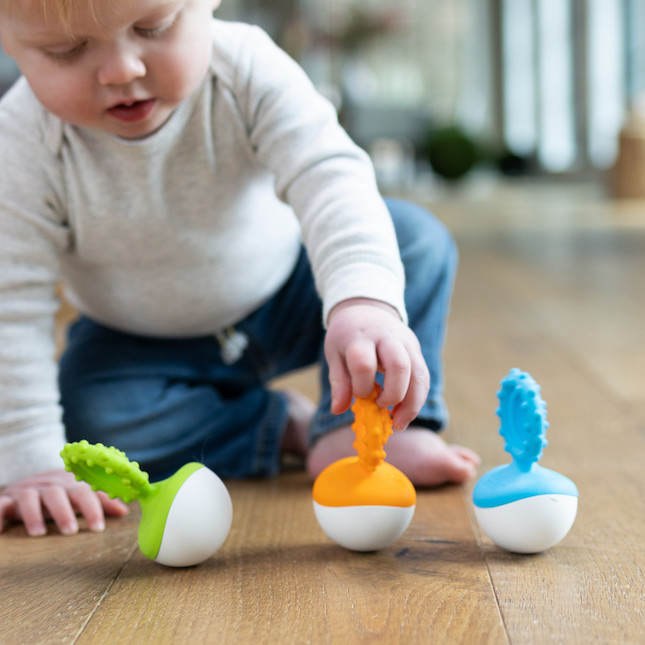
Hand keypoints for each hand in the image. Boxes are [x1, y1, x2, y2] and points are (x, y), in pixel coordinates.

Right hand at [0, 469, 127, 536]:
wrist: (27, 480)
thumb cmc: (60, 492)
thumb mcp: (78, 494)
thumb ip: (100, 501)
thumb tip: (125, 511)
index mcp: (69, 484)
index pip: (84, 492)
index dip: (93, 508)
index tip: (99, 528)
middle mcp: (48, 485)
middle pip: (57, 494)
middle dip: (64, 512)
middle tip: (71, 532)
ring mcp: (26, 491)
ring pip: (29, 498)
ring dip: (33, 515)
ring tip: (39, 534)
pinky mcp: (6, 500)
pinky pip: (0, 504)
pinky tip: (1, 529)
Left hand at [324, 298, 429, 429]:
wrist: (365, 308)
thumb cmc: (347, 336)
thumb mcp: (335, 354)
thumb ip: (339, 382)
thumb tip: (338, 410)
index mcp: (360, 337)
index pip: (364, 363)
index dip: (362, 386)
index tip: (359, 396)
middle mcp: (386, 337)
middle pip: (400, 366)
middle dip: (394, 395)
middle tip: (382, 411)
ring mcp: (405, 342)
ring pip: (419, 373)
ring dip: (412, 403)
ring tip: (399, 423)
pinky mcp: (416, 349)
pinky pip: (423, 376)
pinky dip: (418, 398)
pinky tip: (405, 412)